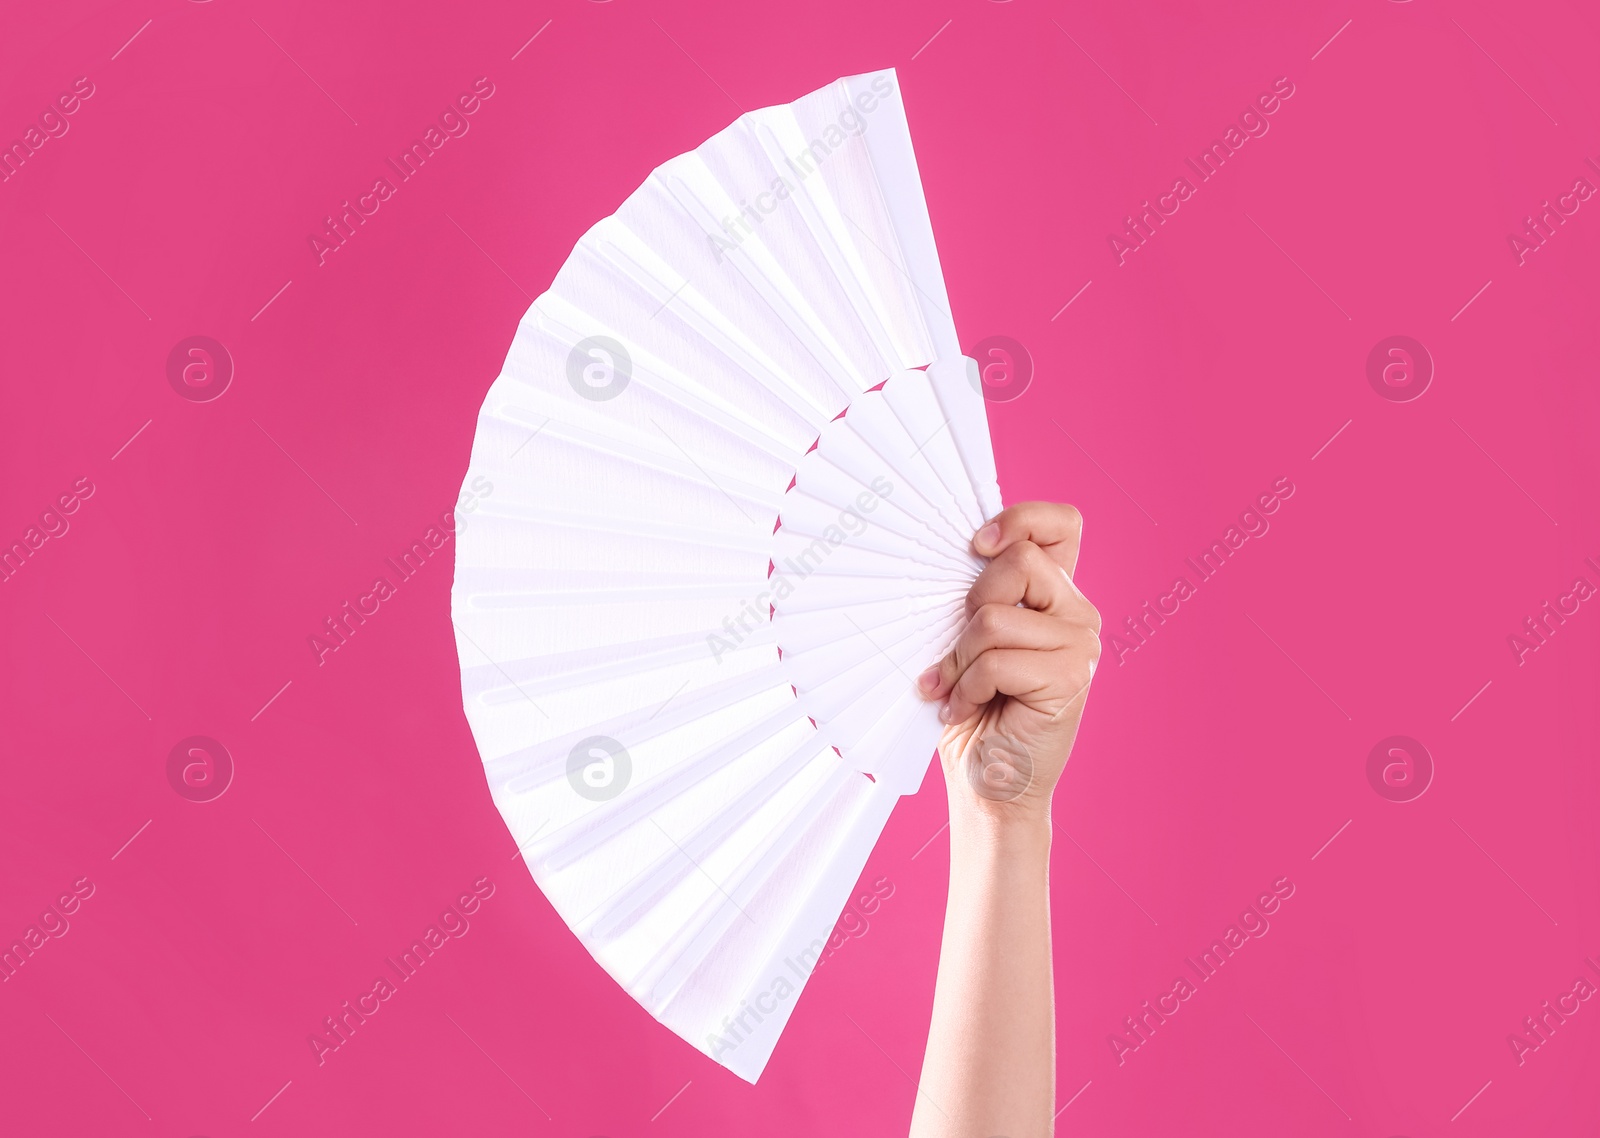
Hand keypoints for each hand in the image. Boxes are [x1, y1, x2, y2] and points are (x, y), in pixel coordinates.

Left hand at [915, 502, 1100, 821]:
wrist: (988, 785)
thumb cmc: (973, 712)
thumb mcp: (968, 640)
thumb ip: (978, 597)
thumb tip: (950, 557)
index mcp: (1055, 596)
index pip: (1060, 524)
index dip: (1019, 520)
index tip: (977, 546)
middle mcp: (1078, 614)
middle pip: (1016, 562)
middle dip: (968, 609)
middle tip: (958, 653)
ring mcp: (1081, 645)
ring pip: (994, 617)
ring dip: (959, 661)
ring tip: (957, 692)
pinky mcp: (1072, 678)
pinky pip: (995, 660)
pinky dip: (966, 688)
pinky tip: (968, 710)